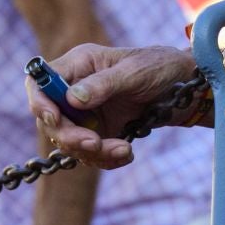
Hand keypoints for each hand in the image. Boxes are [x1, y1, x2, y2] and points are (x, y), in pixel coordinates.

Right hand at [28, 43, 208, 168]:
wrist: (186, 88)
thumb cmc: (161, 67)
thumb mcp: (135, 72)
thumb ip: (103, 84)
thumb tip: (72, 98)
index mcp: (78, 65)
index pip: (39, 83)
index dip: (39, 103)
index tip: (54, 118)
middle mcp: (75, 90)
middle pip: (50, 120)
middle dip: (70, 136)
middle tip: (95, 144)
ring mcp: (85, 114)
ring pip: (69, 142)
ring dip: (93, 152)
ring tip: (123, 150)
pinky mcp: (99, 132)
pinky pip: (90, 153)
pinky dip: (106, 158)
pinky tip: (126, 154)